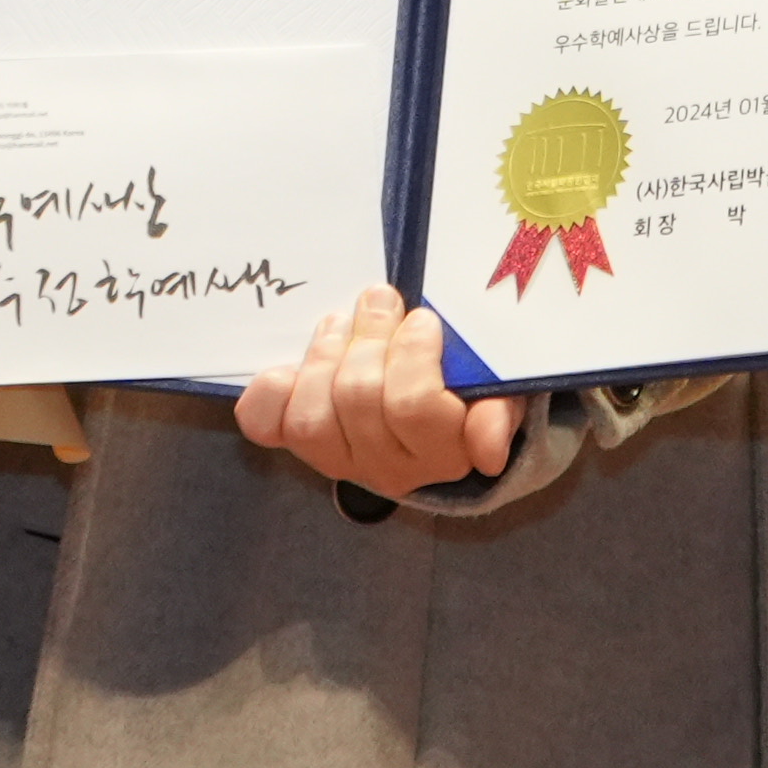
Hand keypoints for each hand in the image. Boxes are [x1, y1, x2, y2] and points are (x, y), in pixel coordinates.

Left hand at [237, 286, 523, 496]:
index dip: (412, 352)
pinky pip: (267, 425)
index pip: (414, 406)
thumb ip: (497, 413)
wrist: (435, 416)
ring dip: (324, 355)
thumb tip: (490, 449)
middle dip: (368, 336)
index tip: (422, 318)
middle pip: (359, 399)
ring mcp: (340, 460)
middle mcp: (389, 468)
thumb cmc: (470, 388)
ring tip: (341, 322)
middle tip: (380, 299)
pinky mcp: (299, 445)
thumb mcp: (500, 392)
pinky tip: (290, 365)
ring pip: (312, 416)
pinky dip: (270, 391)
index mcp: (444, 452)